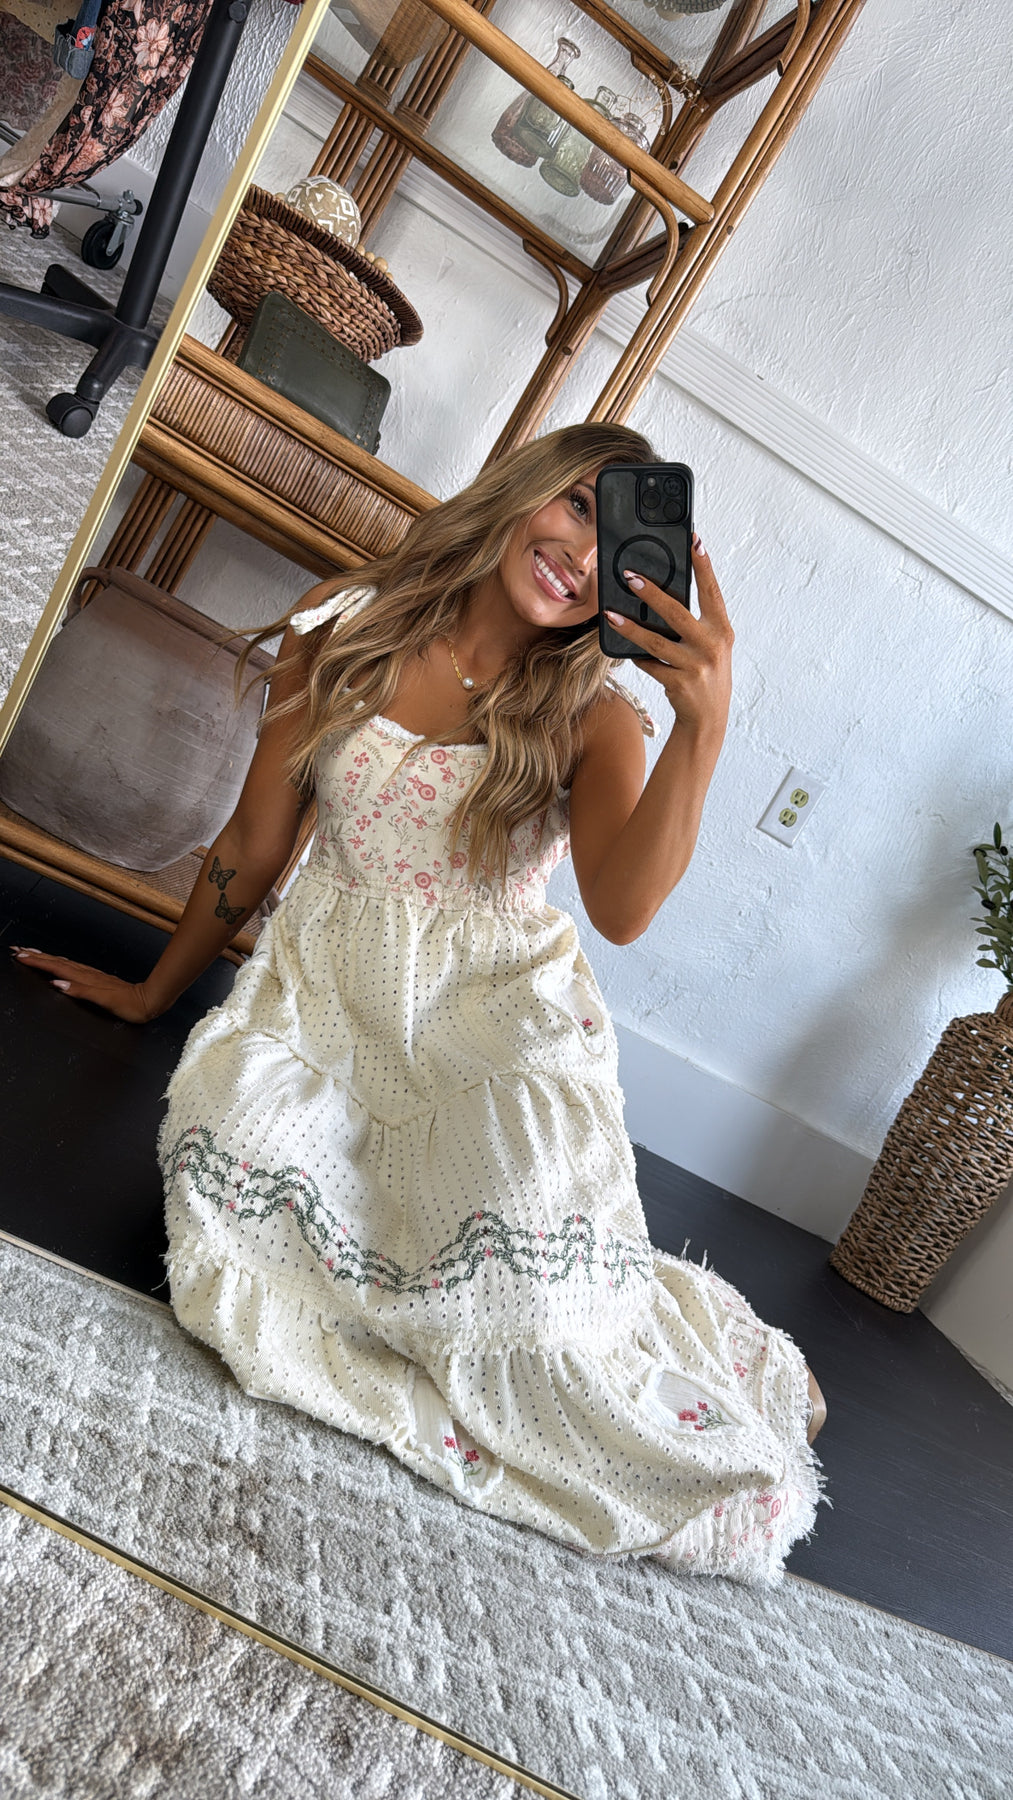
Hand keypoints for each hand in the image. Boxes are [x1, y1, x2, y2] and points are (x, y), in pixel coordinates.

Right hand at [9, 946, 157, 1021]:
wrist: (148, 1001)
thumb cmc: (128, 1004)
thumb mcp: (103, 1000)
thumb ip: (80, 991)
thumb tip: (58, 984)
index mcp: (86, 979)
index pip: (56, 969)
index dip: (38, 962)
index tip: (21, 956)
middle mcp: (87, 975)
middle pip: (57, 963)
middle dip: (37, 957)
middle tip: (19, 951)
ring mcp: (92, 976)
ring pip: (64, 964)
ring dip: (46, 958)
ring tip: (32, 954)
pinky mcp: (97, 980)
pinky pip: (72, 968)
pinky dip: (60, 965)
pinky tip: (59, 966)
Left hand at [604, 536, 732, 739]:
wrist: (708, 718)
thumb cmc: (706, 674)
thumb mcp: (710, 645)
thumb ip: (694, 623)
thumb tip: (660, 596)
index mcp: (722, 630)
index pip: (712, 591)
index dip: (703, 565)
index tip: (694, 539)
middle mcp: (712, 645)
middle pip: (677, 613)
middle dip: (652, 593)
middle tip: (630, 576)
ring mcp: (696, 666)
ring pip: (656, 641)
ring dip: (631, 627)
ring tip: (610, 614)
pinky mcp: (679, 683)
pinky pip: (649, 664)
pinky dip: (636, 656)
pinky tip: (624, 650)